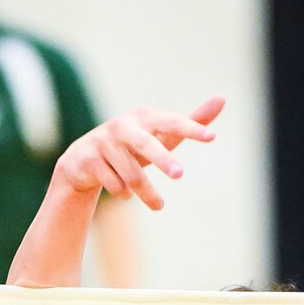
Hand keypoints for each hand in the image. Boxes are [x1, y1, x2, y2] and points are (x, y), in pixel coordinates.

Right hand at [56, 97, 224, 209]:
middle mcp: (122, 125)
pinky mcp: (88, 159)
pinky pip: (113, 183)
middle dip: (163, 159)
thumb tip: (222, 98)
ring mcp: (103, 141)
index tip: (212, 137)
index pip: (172, 122)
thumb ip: (190, 120)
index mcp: (144, 116)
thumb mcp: (161, 135)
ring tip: (159, 205)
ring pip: (130, 173)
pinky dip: (123, 193)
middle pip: (145, 144)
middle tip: (180, 175)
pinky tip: (125, 194)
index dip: (192, 128)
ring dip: (146, 192)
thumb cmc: (132, 146)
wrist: (82, 161)